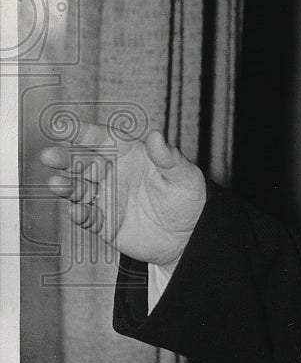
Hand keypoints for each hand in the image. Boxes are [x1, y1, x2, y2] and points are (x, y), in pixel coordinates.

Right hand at [40, 123, 206, 266]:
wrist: (190, 235)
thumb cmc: (188, 197)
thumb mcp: (183, 175)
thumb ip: (168, 157)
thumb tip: (157, 136)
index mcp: (130, 154)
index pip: (103, 138)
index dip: (83, 132)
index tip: (65, 127)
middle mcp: (114, 174)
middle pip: (83, 162)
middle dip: (65, 158)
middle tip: (49, 156)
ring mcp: (107, 198)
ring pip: (79, 189)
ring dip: (66, 186)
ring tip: (56, 185)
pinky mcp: (106, 223)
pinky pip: (88, 217)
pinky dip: (80, 215)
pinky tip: (76, 211)